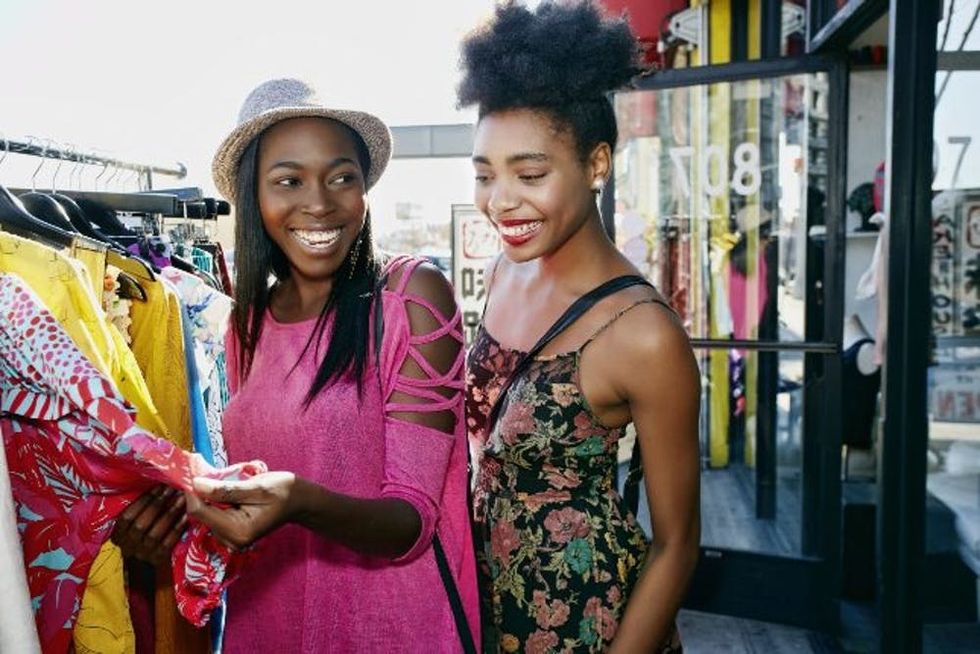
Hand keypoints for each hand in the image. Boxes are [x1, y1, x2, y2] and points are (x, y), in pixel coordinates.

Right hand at [111, 485, 187, 565]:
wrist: (146, 565)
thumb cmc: (144, 533)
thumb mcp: (135, 522)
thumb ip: (141, 509)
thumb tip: (157, 482)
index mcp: (118, 534)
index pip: (126, 516)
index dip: (142, 501)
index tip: (158, 486)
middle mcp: (127, 545)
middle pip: (140, 524)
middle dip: (157, 504)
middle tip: (172, 489)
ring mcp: (142, 554)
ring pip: (154, 534)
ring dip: (169, 514)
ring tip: (182, 498)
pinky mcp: (157, 559)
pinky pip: (167, 544)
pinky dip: (176, 529)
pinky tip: (186, 516)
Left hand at [184, 471, 300, 551]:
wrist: (299, 500)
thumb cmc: (283, 491)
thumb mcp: (255, 486)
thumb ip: (225, 489)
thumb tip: (196, 484)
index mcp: (238, 531)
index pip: (200, 512)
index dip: (192, 491)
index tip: (191, 470)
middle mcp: (231, 539)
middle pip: (201, 513)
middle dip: (201, 491)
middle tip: (205, 470)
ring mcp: (231, 538)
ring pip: (205, 513)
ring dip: (208, 494)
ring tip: (220, 478)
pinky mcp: (231, 532)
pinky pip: (213, 513)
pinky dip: (215, 499)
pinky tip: (225, 489)